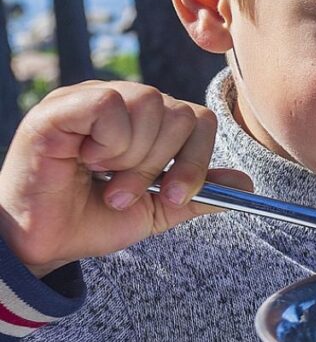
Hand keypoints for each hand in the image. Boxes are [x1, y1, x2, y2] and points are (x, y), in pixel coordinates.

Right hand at [0, 81, 252, 276]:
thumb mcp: (157, 210)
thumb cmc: (92, 221)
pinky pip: (110, 105)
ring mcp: (91, 98)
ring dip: (133, 157)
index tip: (173, 195)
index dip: (195, 160)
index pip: (200, 120)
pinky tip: (84, 159)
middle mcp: (123, 103)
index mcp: (148, 124)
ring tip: (104, 179)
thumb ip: (198, 193)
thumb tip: (245, 184)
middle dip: (161, 165)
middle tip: (125, 194)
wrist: (43, 243)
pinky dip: (108, 141)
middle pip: (181, 112)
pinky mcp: (62, 105)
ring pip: (151, 104)